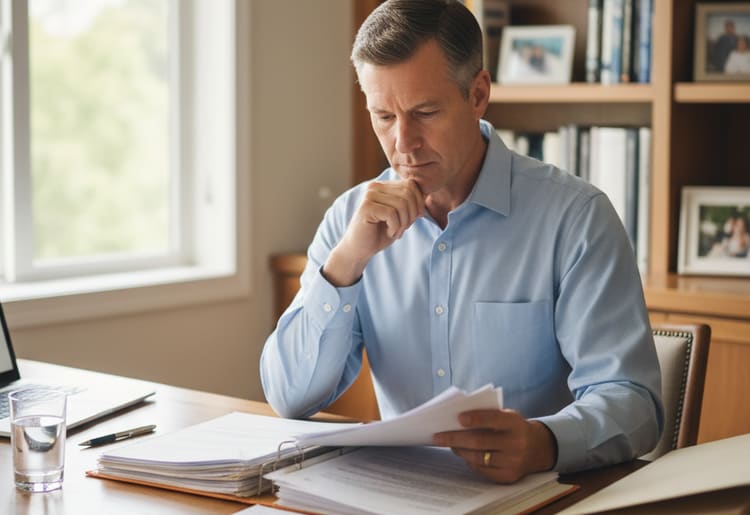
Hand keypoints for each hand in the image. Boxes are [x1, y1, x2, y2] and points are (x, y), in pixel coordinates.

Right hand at [323, 179, 424, 285]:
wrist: (359, 249)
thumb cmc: (380, 233)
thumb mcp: (401, 216)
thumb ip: (411, 203)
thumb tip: (427, 195)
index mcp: (383, 186)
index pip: (411, 185)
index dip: (418, 203)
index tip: (413, 219)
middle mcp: (375, 187)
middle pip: (408, 193)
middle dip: (412, 214)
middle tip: (404, 228)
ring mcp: (369, 196)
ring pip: (401, 204)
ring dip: (403, 223)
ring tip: (395, 232)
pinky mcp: (366, 207)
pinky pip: (391, 214)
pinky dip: (395, 227)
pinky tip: (388, 233)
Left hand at [432, 409, 556, 483]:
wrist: (537, 448)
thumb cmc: (513, 428)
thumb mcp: (506, 416)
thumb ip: (487, 415)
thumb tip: (457, 420)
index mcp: (515, 423)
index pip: (493, 419)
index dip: (475, 418)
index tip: (458, 417)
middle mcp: (516, 443)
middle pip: (479, 441)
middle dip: (455, 438)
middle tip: (438, 436)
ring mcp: (513, 462)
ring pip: (478, 457)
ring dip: (459, 450)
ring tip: (448, 444)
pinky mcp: (508, 476)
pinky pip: (482, 470)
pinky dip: (470, 461)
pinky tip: (463, 453)